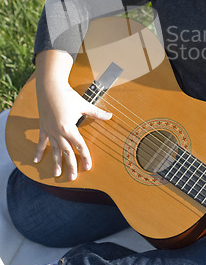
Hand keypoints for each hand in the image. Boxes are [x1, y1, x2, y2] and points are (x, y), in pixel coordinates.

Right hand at [33, 50, 111, 180]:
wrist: (50, 87)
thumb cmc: (67, 95)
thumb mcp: (84, 105)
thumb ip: (96, 113)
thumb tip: (110, 116)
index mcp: (69, 128)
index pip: (79, 146)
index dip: (85, 157)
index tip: (88, 167)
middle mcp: (59, 132)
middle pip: (67, 152)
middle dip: (71, 165)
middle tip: (73, 177)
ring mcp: (50, 131)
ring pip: (54, 150)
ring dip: (56, 162)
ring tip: (57, 174)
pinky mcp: (43, 127)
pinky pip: (41, 142)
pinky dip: (39, 151)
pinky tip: (36, 161)